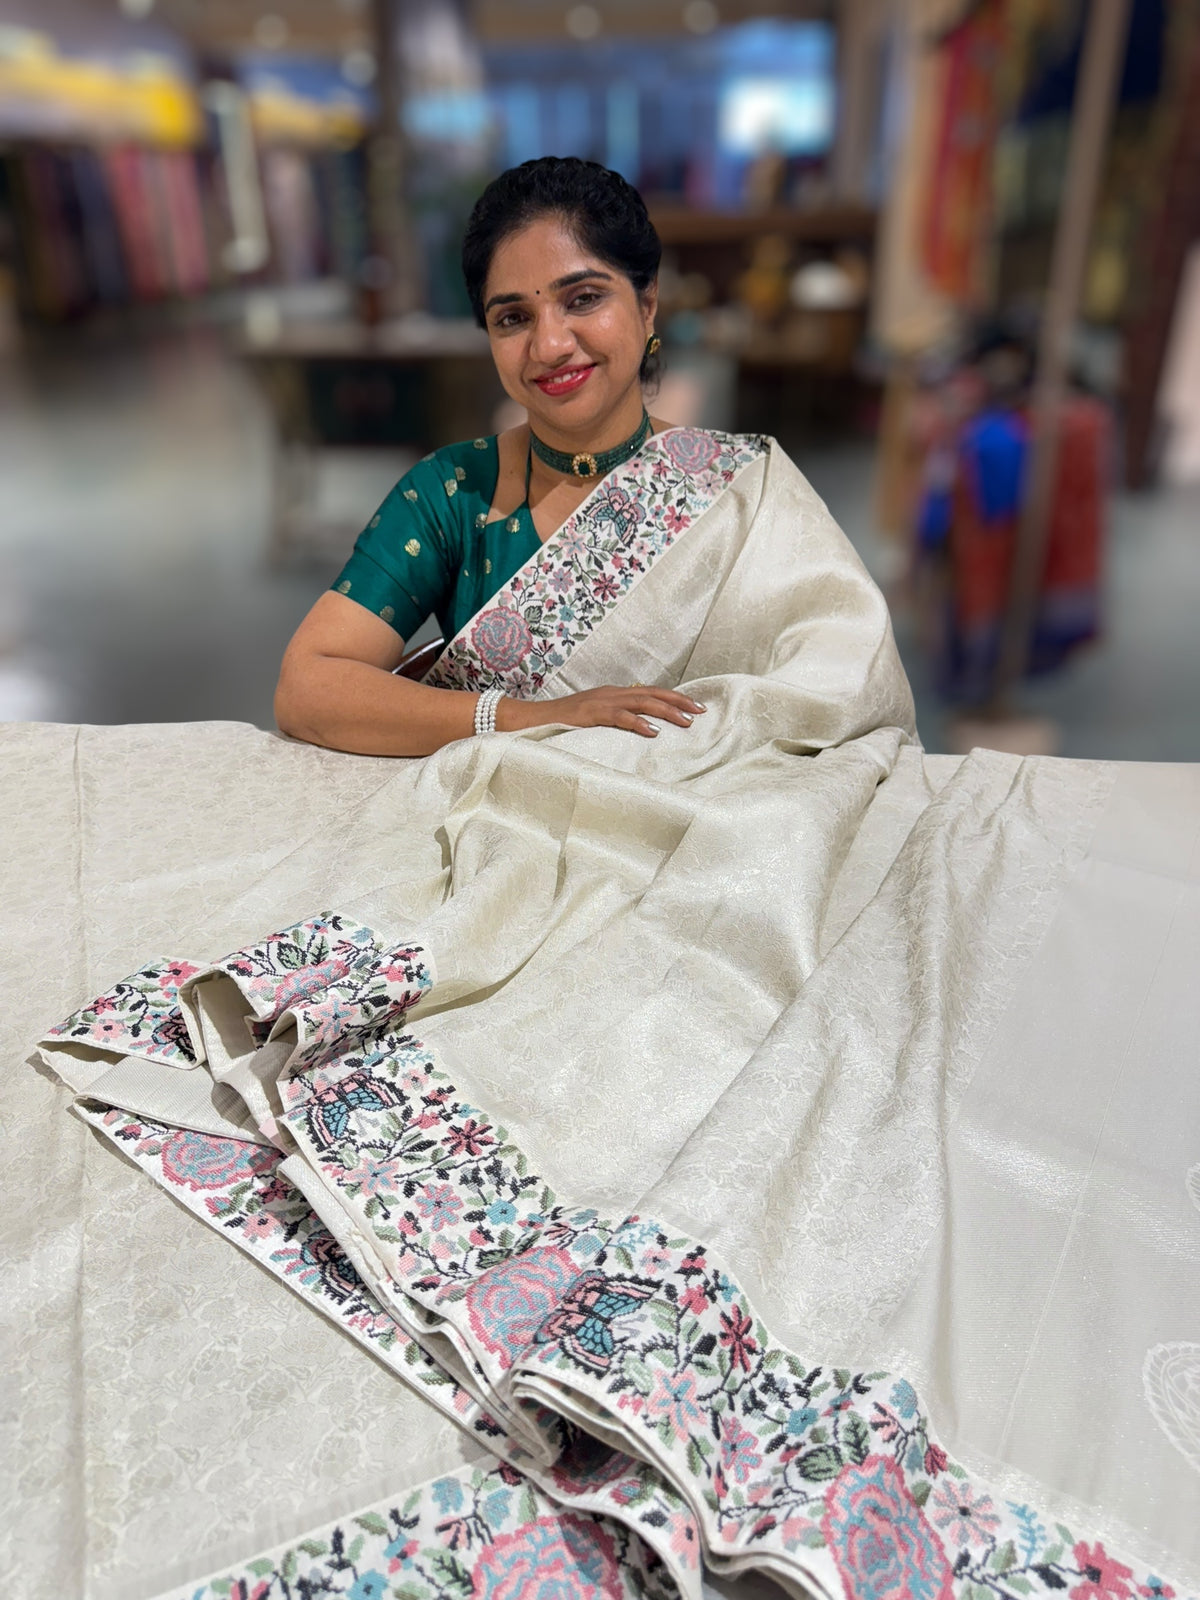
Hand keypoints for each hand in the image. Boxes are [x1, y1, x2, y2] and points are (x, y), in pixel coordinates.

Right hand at [499, 684, 705, 737]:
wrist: (530, 720)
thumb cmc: (562, 724)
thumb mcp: (593, 720)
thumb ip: (614, 720)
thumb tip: (639, 729)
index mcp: (613, 695)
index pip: (650, 693)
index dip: (674, 698)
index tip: (696, 708)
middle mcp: (610, 694)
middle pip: (652, 694)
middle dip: (678, 702)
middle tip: (701, 712)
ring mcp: (600, 702)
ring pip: (641, 702)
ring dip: (666, 711)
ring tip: (686, 722)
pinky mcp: (590, 714)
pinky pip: (618, 717)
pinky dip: (637, 723)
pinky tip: (653, 732)